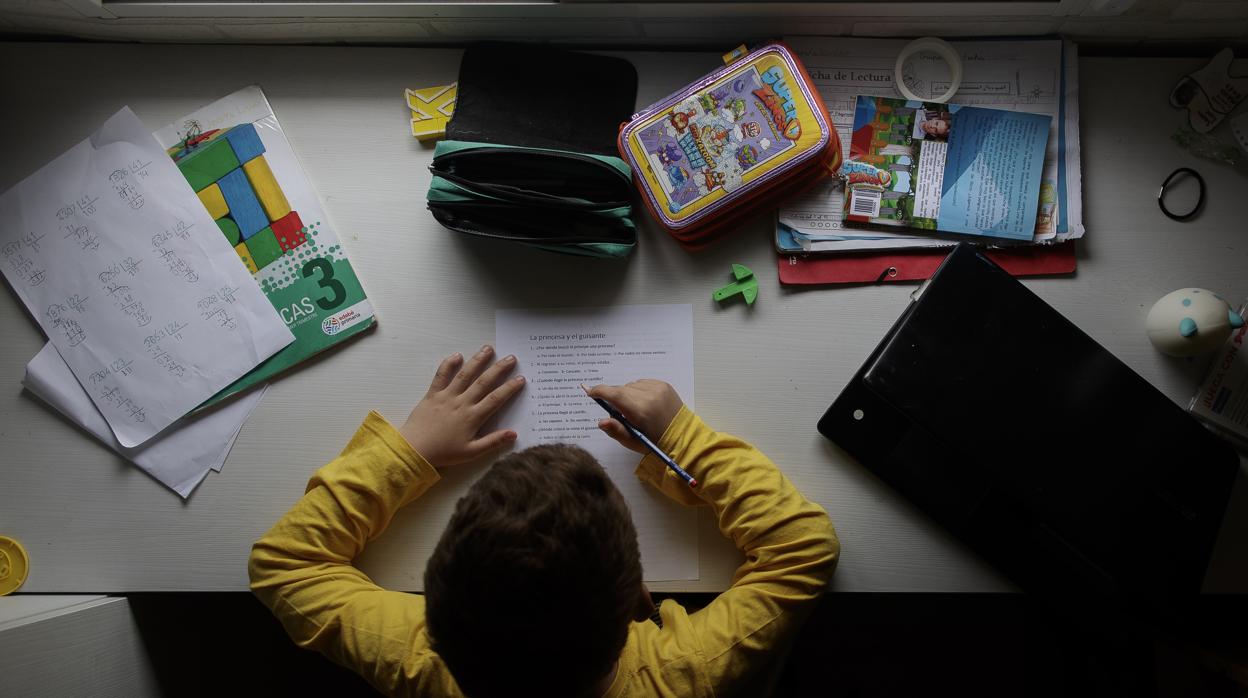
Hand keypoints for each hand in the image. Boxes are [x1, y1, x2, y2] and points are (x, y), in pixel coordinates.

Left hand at [399, 346, 525, 468]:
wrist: (415, 450)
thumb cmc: (444, 453)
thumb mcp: (471, 452)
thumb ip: (493, 442)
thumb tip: (514, 434)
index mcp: (473, 417)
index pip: (496, 399)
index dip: (509, 388)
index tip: (521, 378)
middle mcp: (462, 403)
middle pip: (484, 382)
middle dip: (499, 369)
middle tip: (511, 358)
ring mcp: (447, 396)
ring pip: (465, 375)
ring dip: (477, 361)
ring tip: (488, 349)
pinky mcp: (433, 394)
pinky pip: (441, 376)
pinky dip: (448, 364)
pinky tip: (457, 355)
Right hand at [587, 380, 683, 454]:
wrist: (682, 437)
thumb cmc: (655, 442)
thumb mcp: (633, 442)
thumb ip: (616, 430)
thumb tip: (601, 421)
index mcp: (641, 410)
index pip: (614, 394)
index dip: (599, 391)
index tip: (589, 392)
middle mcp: (649, 395)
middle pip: (621, 389)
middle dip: (615, 398)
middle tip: (620, 414)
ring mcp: (658, 388)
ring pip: (631, 385)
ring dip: (628, 395)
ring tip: (635, 410)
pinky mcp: (664, 385)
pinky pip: (643, 383)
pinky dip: (639, 391)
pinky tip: (645, 404)